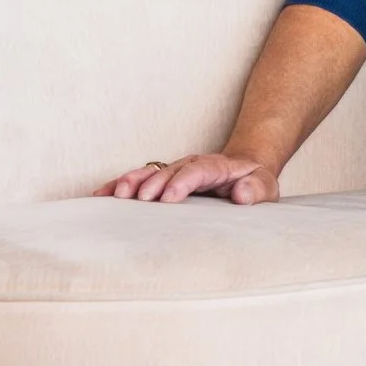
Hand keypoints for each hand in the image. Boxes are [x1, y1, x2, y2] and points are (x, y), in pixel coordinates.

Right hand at [95, 152, 279, 205]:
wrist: (245, 171)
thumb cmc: (254, 183)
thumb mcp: (264, 186)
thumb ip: (256, 189)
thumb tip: (243, 194)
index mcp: (215, 166)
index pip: (197, 171)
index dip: (181, 182)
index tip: (168, 197)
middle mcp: (190, 165)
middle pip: (168, 171)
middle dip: (151, 183)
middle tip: (137, 199)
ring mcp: (173, 171)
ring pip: (148, 173)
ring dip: (130, 182)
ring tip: (113, 196)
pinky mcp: (162, 180)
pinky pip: (138, 180)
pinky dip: (119, 186)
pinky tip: (100, 195)